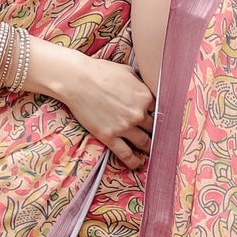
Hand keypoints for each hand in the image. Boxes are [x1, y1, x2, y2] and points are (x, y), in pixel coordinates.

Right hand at [56, 51, 154, 168]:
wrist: (78, 80)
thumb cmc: (101, 71)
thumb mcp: (127, 71)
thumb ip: (140, 82)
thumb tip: (144, 87)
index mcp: (145, 97)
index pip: (158, 111)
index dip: (156, 115)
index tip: (156, 120)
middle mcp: (138, 114)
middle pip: (153, 128)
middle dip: (154, 132)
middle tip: (155, 137)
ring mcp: (125, 127)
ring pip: (143, 143)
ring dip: (148, 148)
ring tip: (149, 152)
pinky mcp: (110, 136)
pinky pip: (126, 154)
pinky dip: (133, 161)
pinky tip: (137, 164)